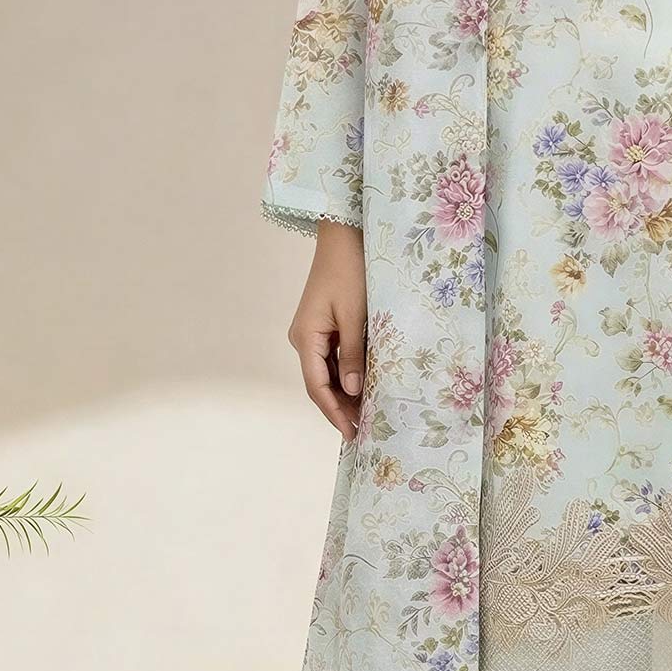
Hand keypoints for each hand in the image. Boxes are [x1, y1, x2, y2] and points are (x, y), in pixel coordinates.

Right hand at [287, 217, 366, 439]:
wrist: (344, 237)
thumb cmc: (350, 271)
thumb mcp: (355, 316)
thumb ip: (353, 355)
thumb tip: (351, 390)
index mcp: (306, 337)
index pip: (317, 386)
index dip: (334, 412)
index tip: (351, 433)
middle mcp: (304, 338)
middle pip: (320, 383)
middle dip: (341, 407)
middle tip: (365, 431)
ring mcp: (313, 332)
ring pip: (327, 373)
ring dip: (345, 393)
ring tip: (367, 415)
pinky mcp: (324, 326)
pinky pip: (334, 358)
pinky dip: (348, 375)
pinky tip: (364, 387)